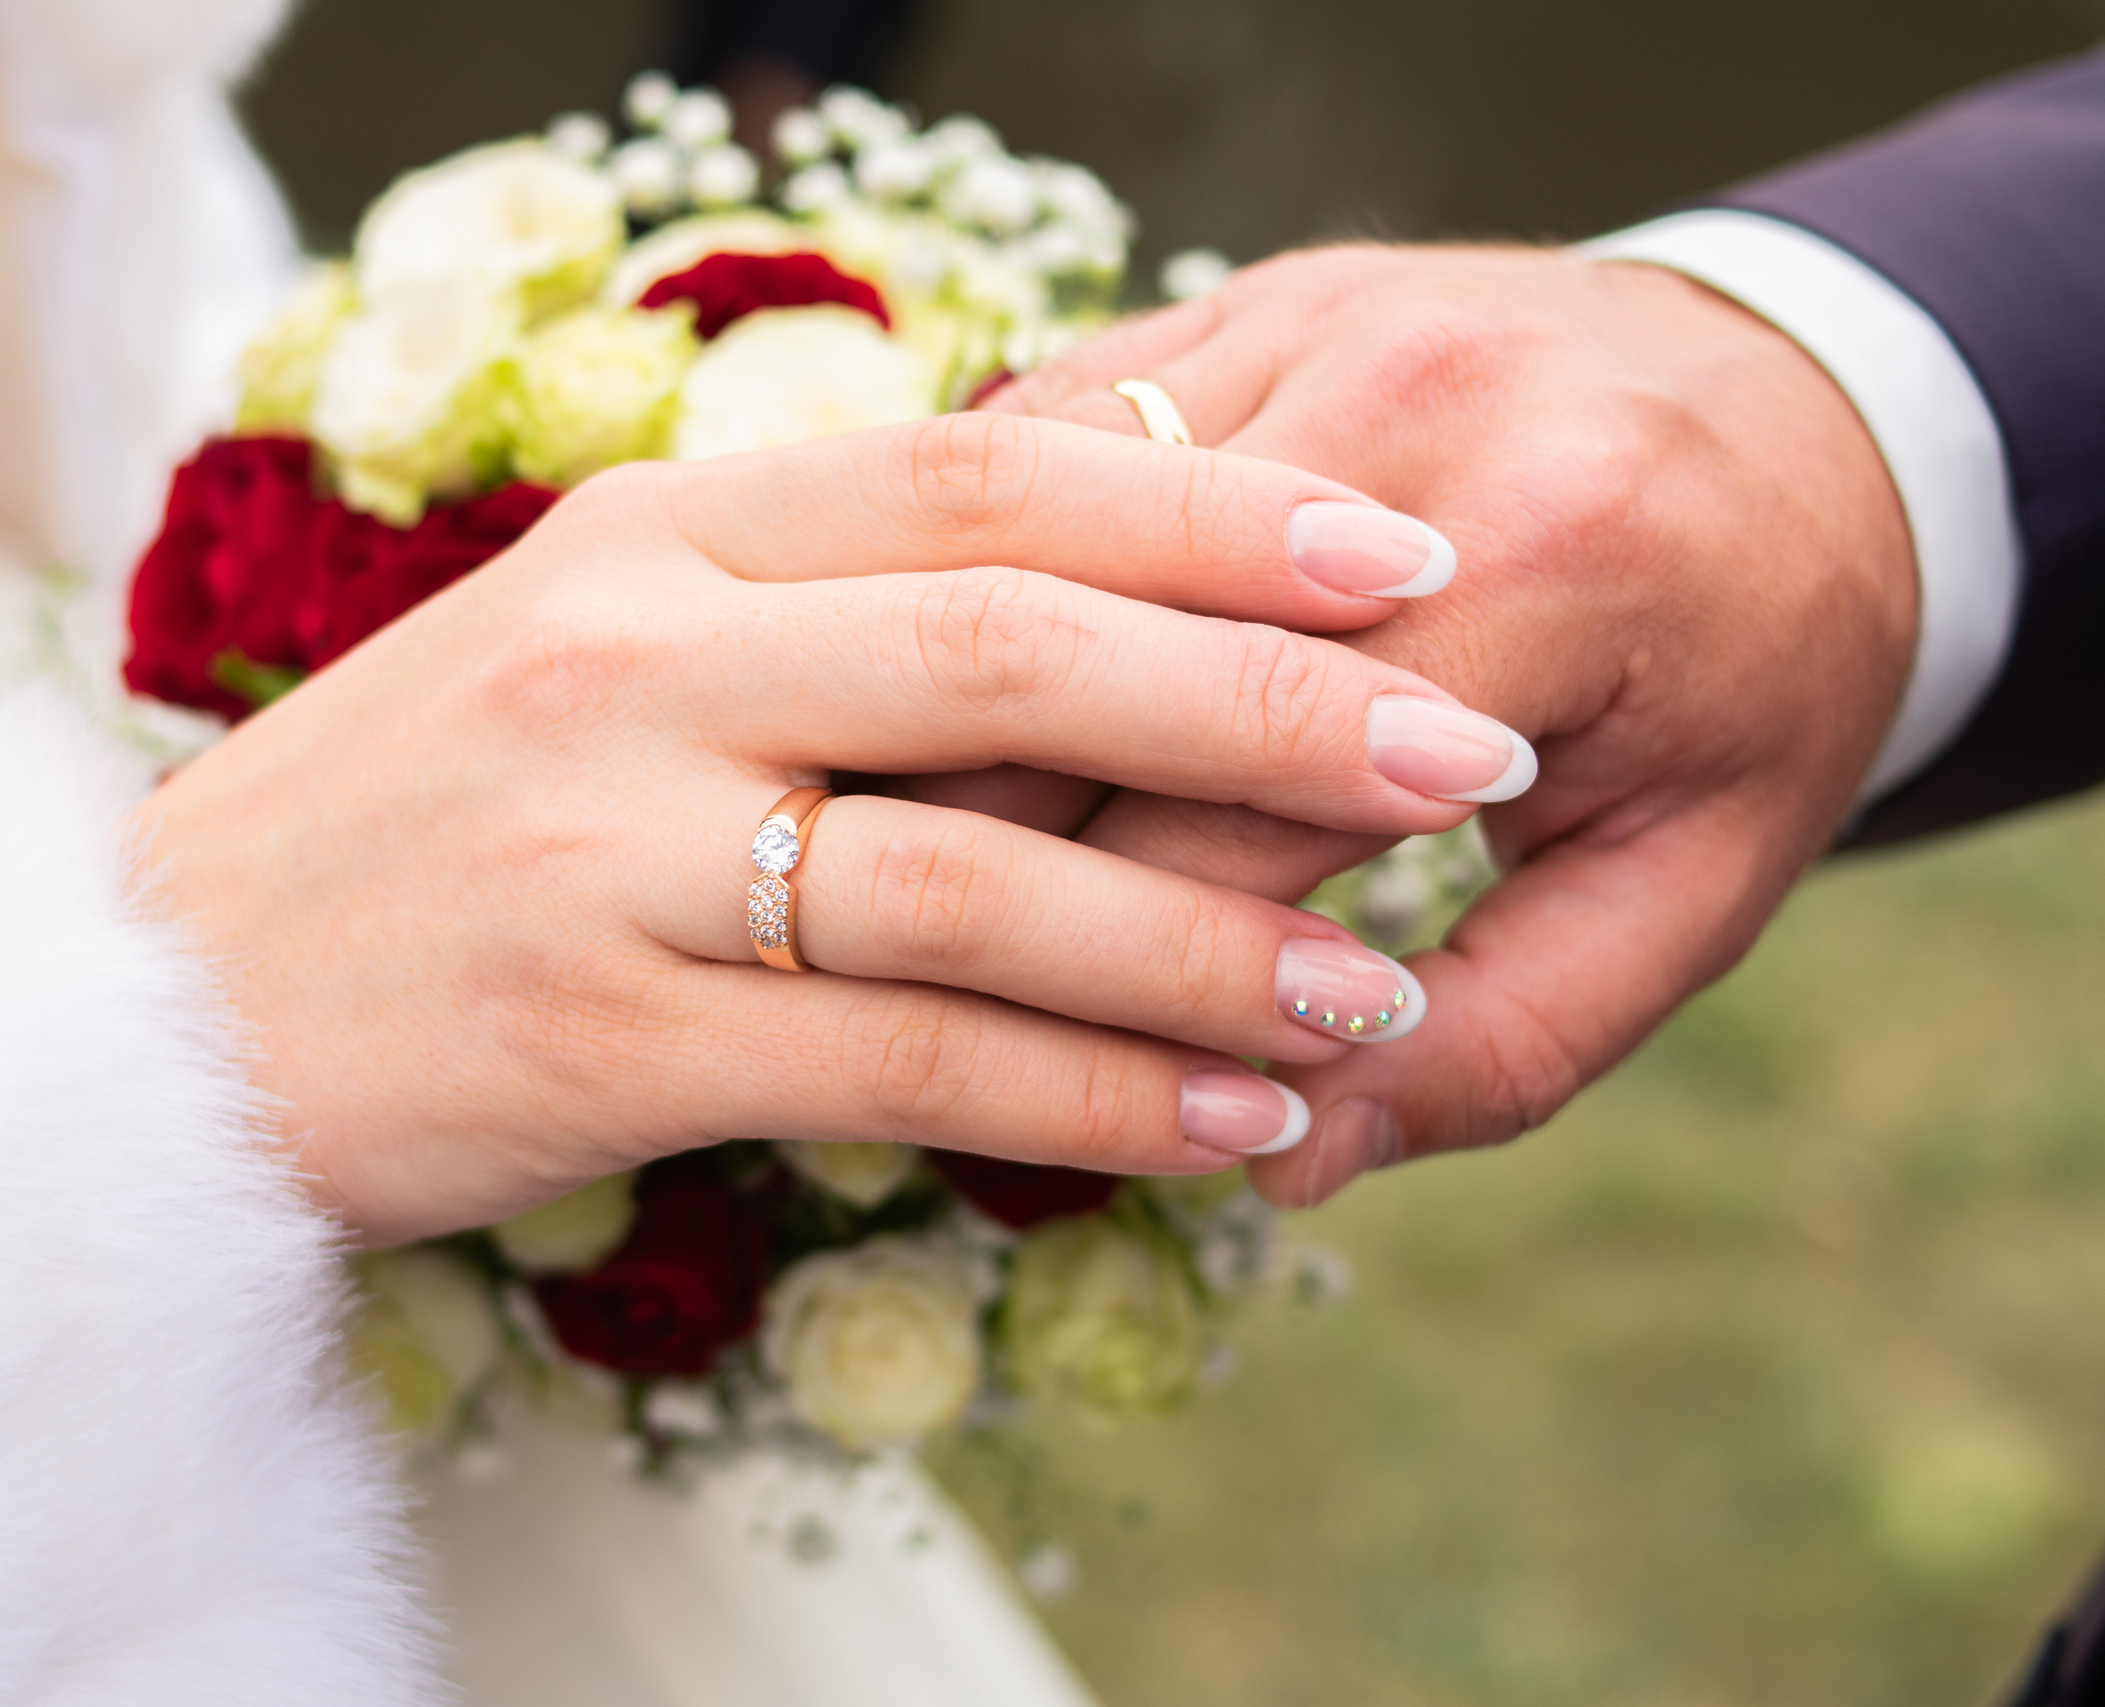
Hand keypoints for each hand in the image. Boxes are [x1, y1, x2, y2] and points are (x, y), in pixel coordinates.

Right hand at [132, 415, 1522, 1240]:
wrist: (153, 1013)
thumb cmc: (416, 830)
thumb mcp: (591, 652)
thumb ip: (810, 607)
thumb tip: (1085, 587)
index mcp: (654, 534)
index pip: (985, 473)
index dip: (1216, 506)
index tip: (1400, 548)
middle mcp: (636, 657)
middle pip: (1021, 644)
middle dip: (1272, 699)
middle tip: (1461, 748)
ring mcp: (607, 847)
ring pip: (984, 871)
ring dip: (1213, 937)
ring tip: (1383, 990)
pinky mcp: (598, 1039)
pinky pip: (909, 1063)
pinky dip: (1093, 1092)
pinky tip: (1229, 1119)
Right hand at [988, 244, 1916, 1205]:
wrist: (1814, 404)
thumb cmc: (1753, 678)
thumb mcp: (1689, 892)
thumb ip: (1501, 1048)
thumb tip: (1281, 1164)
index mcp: (1556, 557)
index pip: (1242, 809)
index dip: (1124, 975)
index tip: (1041, 1072)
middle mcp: (1412, 401)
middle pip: (1104, 667)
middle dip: (991, 844)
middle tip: (916, 979)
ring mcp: (1313, 318)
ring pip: (1031, 548)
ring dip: (950, 704)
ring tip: (887, 844)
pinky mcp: (1239, 297)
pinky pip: (1045, 448)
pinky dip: (977, 575)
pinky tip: (936, 688)